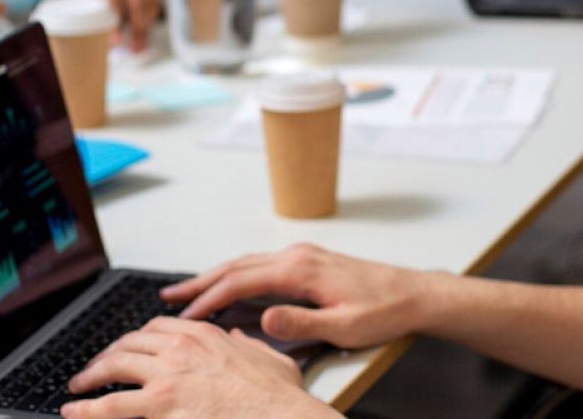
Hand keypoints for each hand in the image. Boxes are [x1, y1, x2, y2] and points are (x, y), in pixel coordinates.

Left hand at [62, 320, 330, 418]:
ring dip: (90, 377)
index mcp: (205, 335)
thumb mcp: (269, 358)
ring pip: (114, 367)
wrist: (280, 417)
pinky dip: (87, 409)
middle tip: (94, 369)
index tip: (127, 347)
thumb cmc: (277, 398)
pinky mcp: (159, 405)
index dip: (135, 338)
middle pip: (129, 344)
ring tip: (76, 388)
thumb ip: (246, 344)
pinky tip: (73, 412)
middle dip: (107, 355)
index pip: (156, 328)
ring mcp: (168, 375)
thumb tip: (234, 337)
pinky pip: (111, 406)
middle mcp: (181, 348)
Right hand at [161, 244, 429, 349]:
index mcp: (301, 269)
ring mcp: (303, 255)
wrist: (414, 293)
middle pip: (237, 265)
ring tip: (189, 292)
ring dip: (216, 276)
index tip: (186, 315)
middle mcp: (298, 255)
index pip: (241, 281)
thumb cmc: (384, 311)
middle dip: (201, 281)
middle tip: (168, 297)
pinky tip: (230, 286)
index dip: (210, 298)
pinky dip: (237, 274)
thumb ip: (303, 323)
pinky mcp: (310, 261)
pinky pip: (262, 264)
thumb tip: (264, 318)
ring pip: (248, 262)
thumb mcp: (345, 327)